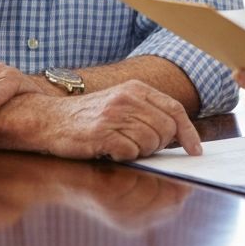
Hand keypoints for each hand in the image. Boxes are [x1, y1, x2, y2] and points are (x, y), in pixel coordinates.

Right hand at [39, 80, 202, 160]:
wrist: (49, 119)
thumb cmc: (89, 117)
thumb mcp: (122, 104)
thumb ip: (148, 112)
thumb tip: (179, 136)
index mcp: (136, 89)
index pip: (175, 109)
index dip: (188, 132)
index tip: (196, 151)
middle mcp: (128, 98)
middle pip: (166, 129)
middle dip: (159, 145)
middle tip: (139, 147)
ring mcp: (114, 114)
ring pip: (150, 142)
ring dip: (140, 152)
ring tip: (122, 146)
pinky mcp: (101, 133)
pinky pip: (130, 152)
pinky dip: (123, 157)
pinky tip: (110, 151)